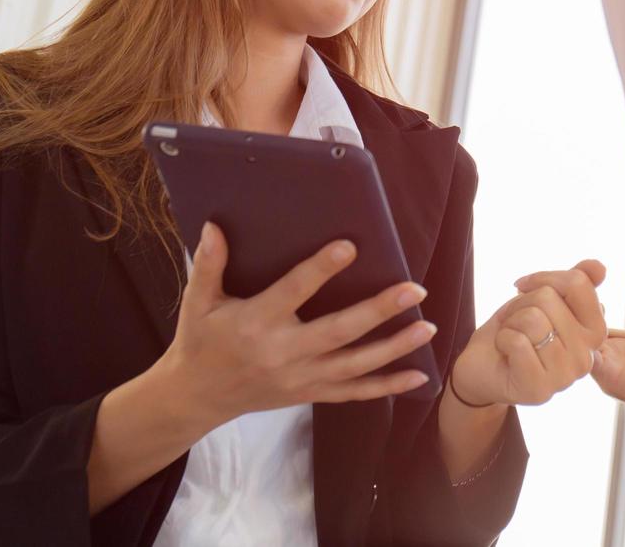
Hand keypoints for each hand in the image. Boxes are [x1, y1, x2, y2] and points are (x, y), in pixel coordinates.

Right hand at [159, 222, 434, 432]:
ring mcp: (301, 378)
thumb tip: (215, 226)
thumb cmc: (201, 341)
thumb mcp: (198, 302)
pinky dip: (388, 385)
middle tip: (414, 290)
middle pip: (339, 331)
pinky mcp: (310, 393)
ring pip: (355, 364)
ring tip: (428, 327)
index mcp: (256, 323)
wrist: (196, 397)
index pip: (294, 292)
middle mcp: (283, 353)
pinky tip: (420, 375)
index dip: (321, 269)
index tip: (350, 246)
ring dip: (395, 347)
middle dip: (379, 311)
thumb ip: (209, 265)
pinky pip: (354, 392)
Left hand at [448, 259, 607, 407]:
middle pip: (549, 298)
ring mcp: (566, 376)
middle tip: (517, 322)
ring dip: (511, 322)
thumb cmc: (516, 330)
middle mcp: (587, 356)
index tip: (525, 288)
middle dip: (521, 303)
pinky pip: (517, 342)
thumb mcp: (544, 298)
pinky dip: (502, 339)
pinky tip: (505, 352)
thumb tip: (599, 267)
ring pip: (533, 319)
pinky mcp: (539, 390)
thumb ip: (574, 283)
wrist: (482, 367)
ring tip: (512, 337)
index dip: (544, 278)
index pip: (579, 283)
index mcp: (595, 332)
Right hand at [591, 271, 624, 425]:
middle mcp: (615, 361)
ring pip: (579, 346)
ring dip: (576, 323)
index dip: (589, 305)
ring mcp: (610, 371)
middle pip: (582, 335)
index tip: (590, 281)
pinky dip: (582, 341)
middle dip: (576, 311)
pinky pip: (585, 360)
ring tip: (581, 300)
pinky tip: (588, 319)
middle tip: (578, 287)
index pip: (596, 326)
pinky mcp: (611, 378)